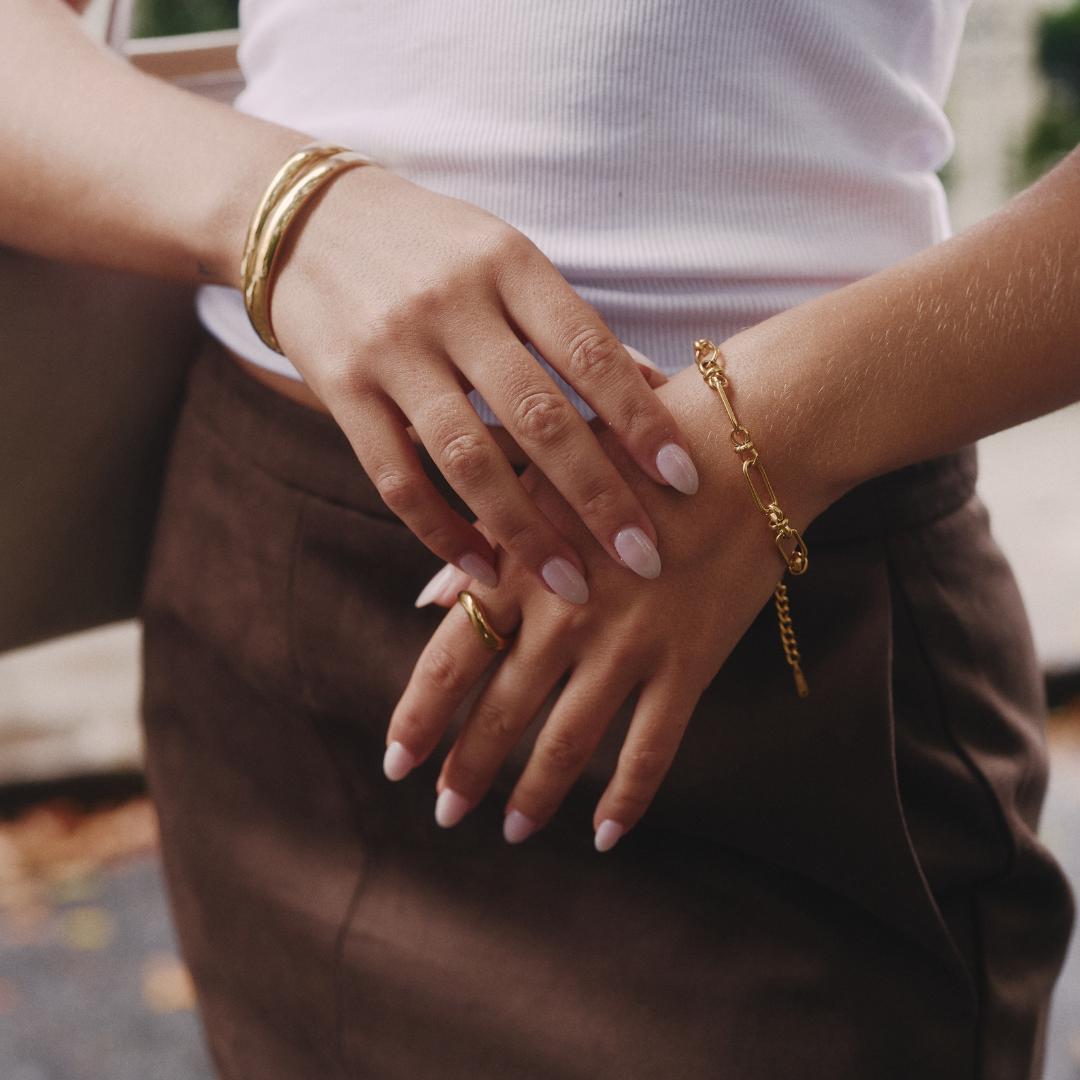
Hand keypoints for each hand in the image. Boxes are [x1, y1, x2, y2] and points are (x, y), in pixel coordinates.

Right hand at [268, 166, 698, 600]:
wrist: (300, 220)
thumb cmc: (428, 246)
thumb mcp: (504, 257)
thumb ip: (569, 324)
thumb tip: (654, 388)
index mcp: (507, 264)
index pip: (589, 352)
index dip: (641, 422)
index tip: (684, 481)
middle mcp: (451, 304)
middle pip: (538, 417)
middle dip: (598, 497)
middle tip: (645, 559)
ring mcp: (391, 349)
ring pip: (467, 458)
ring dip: (526, 533)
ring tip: (572, 585)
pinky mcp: (339, 390)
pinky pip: (397, 478)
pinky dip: (442, 531)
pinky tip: (483, 569)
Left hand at [385, 366, 815, 848]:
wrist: (747, 447)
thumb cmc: (635, 449)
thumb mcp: (545, 476)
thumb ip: (483, 535)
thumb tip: (425, 598)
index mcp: (524, 569)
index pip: (452, 661)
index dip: (419, 718)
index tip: (395, 763)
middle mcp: (568, 619)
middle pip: (501, 714)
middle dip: (466, 771)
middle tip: (445, 814)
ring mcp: (630, 648)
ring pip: (568, 743)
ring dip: (533, 795)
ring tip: (510, 831)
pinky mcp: (689, 664)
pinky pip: (652, 748)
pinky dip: (628, 796)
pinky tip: (604, 835)